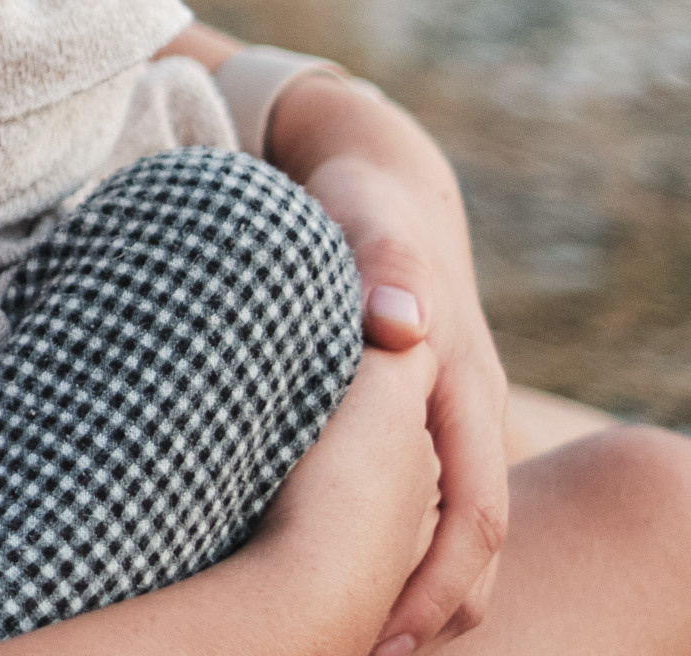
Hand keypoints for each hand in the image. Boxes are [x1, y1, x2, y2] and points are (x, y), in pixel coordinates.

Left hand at [265, 73, 509, 655]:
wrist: (380, 188)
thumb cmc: (360, 207)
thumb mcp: (367, 220)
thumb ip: (380, 262)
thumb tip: (399, 323)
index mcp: (458, 383)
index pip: (473, 509)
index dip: (436, 579)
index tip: (384, 633)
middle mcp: (464, 413)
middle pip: (472, 544)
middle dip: (426, 612)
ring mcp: (445, 422)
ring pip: (451, 532)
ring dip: (410, 592)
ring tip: (343, 642)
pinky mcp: (417, 424)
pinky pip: (422, 504)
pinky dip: (389, 552)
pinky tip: (326, 577)